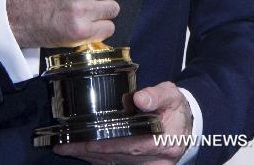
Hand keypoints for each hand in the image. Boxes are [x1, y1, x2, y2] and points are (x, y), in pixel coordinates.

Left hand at [54, 81, 192, 162]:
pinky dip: (100, 160)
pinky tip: (85, 153)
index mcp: (164, 141)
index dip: (107, 146)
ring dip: (92, 158)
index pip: (132, 146)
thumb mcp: (170, 95)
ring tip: (68, 149)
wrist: (188, 126)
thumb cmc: (176, 108)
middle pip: (119, 158)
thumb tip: (140, 98)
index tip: (86, 143)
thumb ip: (156, 95)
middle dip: (91, 153)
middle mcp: (157, 160)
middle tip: (66, 146)